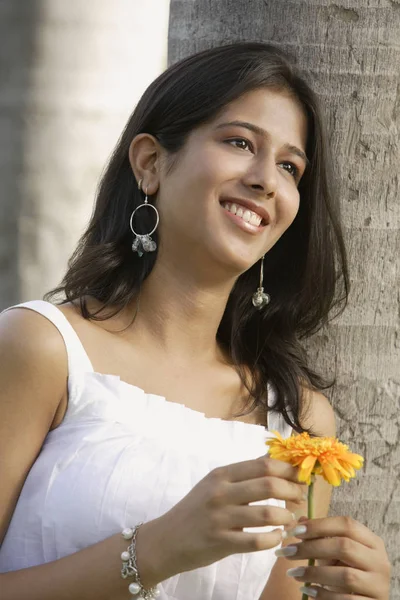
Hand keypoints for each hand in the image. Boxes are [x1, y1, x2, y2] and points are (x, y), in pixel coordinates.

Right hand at [142, 454, 306, 579]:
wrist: (166, 539)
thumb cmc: (195, 509)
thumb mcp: (215, 483)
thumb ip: (243, 473)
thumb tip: (273, 458)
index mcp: (221, 474)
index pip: (263, 465)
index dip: (288, 469)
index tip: (300, 476)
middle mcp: (221, 492)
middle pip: (268, 485)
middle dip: (292, 490)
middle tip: (300, 497)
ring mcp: (220, 518)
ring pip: (267, 514)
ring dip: (286, 517)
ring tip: (290, 519)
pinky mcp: (221, 542)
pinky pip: (257, 541)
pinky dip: (274, 539)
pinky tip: (277, 537)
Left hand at [280, 516, 390, 598]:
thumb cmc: (348, 571)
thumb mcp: (335, 553)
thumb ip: (321, 536)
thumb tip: (300, 519)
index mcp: (372, 541)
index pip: (346, 524)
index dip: (319, 525)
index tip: (294, 532)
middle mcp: (379, 561)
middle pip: (344, 547)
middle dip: (311, 548)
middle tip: (287, 552)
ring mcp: (378, 584)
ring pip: (345, 576)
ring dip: (314, 573)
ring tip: (293, 573)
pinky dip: (323, 595)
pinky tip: (307, 590)